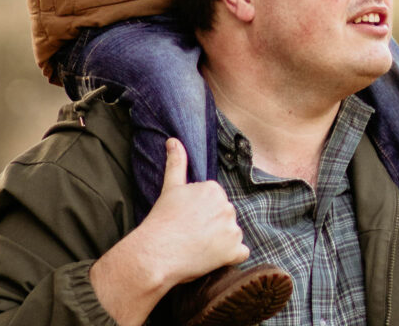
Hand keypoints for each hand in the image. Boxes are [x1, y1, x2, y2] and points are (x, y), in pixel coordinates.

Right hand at [89, 140, 248, 325]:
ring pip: (232, 233)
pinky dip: (231, 256)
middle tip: (191, 233)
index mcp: (214, 189)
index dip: (200, 212)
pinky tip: (213, 257)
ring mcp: (233, 230)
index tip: (187, 219)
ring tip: (199, 246)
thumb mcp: (170, 187)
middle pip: (224, 216)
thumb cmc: (163, 219)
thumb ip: (177, 162)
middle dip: (212, 224)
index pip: (214, 201)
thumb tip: (173, 140)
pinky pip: (241, 253)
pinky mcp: (234, 251)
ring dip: (221, 241)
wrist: (157, 253)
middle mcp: (228, 206)